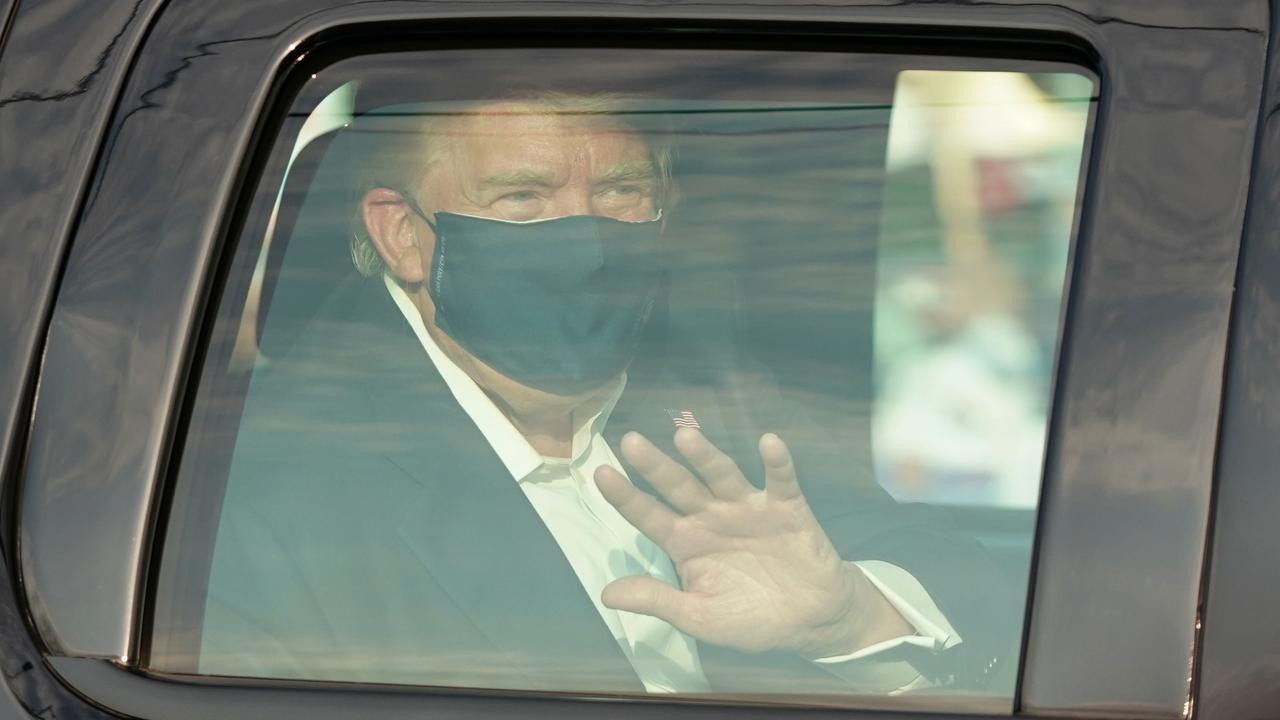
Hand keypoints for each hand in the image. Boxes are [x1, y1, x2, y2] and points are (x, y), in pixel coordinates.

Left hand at [594, 428, 911, 658]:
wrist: (812, 620)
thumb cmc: (751, 618)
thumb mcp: (700, 617)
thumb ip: (658, 600)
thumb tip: (606, 595)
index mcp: (686, 542)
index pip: (649, 515)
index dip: (626, 497)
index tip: (601, 475)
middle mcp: (711, 517)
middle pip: (678, 486)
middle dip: (656, 466)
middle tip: (631, 442)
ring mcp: (748, 508)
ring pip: (722, 475)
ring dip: (705, 456)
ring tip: (684, 437)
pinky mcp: (786, 507)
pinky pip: (780, 480)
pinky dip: (776, 462)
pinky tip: (769, 442)